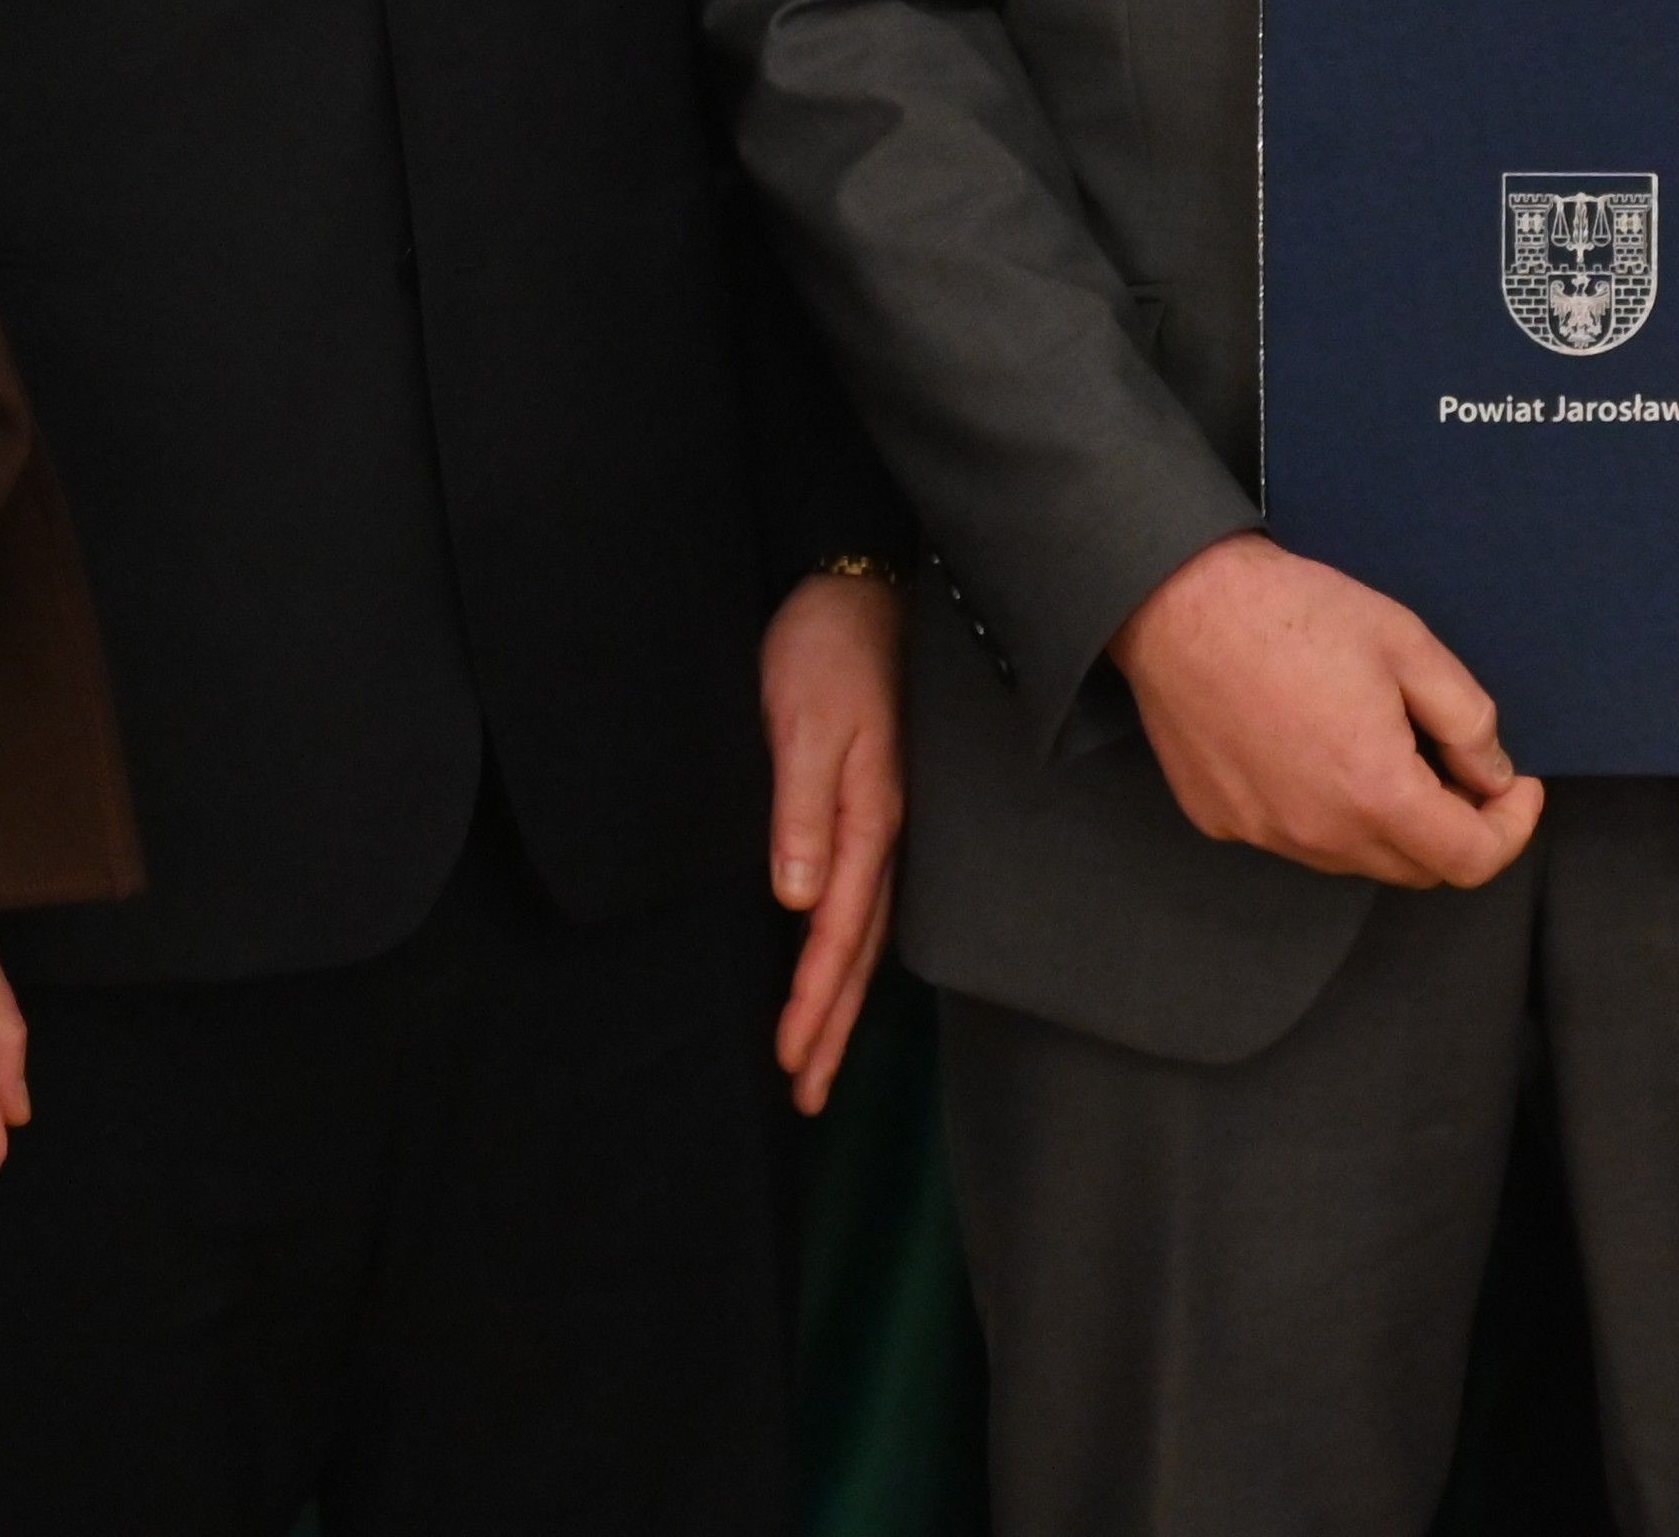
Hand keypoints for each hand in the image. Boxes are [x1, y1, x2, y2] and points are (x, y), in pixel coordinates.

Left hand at [762, 567, 906, 1113]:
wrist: (859, 583)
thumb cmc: (827, 646)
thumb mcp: (804, 718)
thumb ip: (802, 807)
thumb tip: (798, 899)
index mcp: (870, 817)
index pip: (839, 931)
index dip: (817, 1000)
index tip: (793, 1060)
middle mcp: (886, 831)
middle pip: (860, 950)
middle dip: (833, 1026)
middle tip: (805, 1095)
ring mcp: (885, 820)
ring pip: (866, 931)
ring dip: (842, 999)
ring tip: (818, 1060)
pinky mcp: (872, 803)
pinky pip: (866, 897)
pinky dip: (850, 950)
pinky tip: (840, 970)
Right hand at [1109, 533, 1542, 889]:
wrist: (1176, 600)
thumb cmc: (1292, 612)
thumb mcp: (1407, 643)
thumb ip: (1468, 720)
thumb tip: (1491, 775)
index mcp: (1376, 794)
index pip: (1471, 860)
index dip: (1511, 829)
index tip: (1515, 787)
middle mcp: (1320, 834)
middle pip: (1416, 868)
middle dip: (1453, 826)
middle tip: (1454, 762)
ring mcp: (1266, 833)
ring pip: (1355, 857)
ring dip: (1386, 822)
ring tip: (1379, 748)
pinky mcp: (1222, 819)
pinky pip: (1295, 837)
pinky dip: (1324, 811)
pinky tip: (1310, 747)